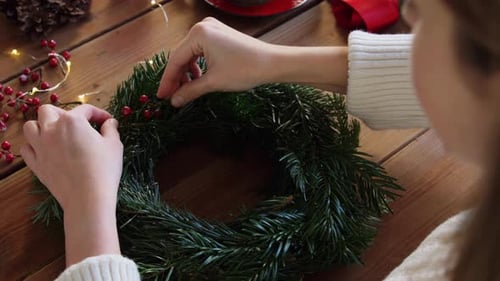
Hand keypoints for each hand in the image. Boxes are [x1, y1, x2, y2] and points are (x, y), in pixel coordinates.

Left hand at [21, 104, 123, 265]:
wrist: (88, 197)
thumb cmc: (104, 169)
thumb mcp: (114, 146)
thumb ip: (111, 130)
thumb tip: (110, 123)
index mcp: (72, 121)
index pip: (85, 109)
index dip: (98, 113)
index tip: (106, 121)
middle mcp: (52, 129)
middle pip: (48, 111)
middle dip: (63, 113)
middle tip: (77, 124)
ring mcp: (40, 147)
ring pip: (30, 127)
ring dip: (42, 126)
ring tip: (55, 134)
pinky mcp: (35, 164)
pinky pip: (27, 149)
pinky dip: (33, 146)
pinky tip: (45, 150)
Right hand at [157, 17, 348, 106]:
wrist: (272, 63)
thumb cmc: (245, 70)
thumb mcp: (213, 82)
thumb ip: (190, 91)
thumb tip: (174, 101)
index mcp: (198, 34)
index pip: (175, 60)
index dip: (167, 81)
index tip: (161, 97)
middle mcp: (202, 26)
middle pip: (181, 56)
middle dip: (176, 77)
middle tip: (171, 97)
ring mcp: (212, 28)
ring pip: (190, 54)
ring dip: (186, 73)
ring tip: (184, 91)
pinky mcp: (219, 34)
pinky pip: (201, 51)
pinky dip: (197, 66)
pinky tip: (197, 79)